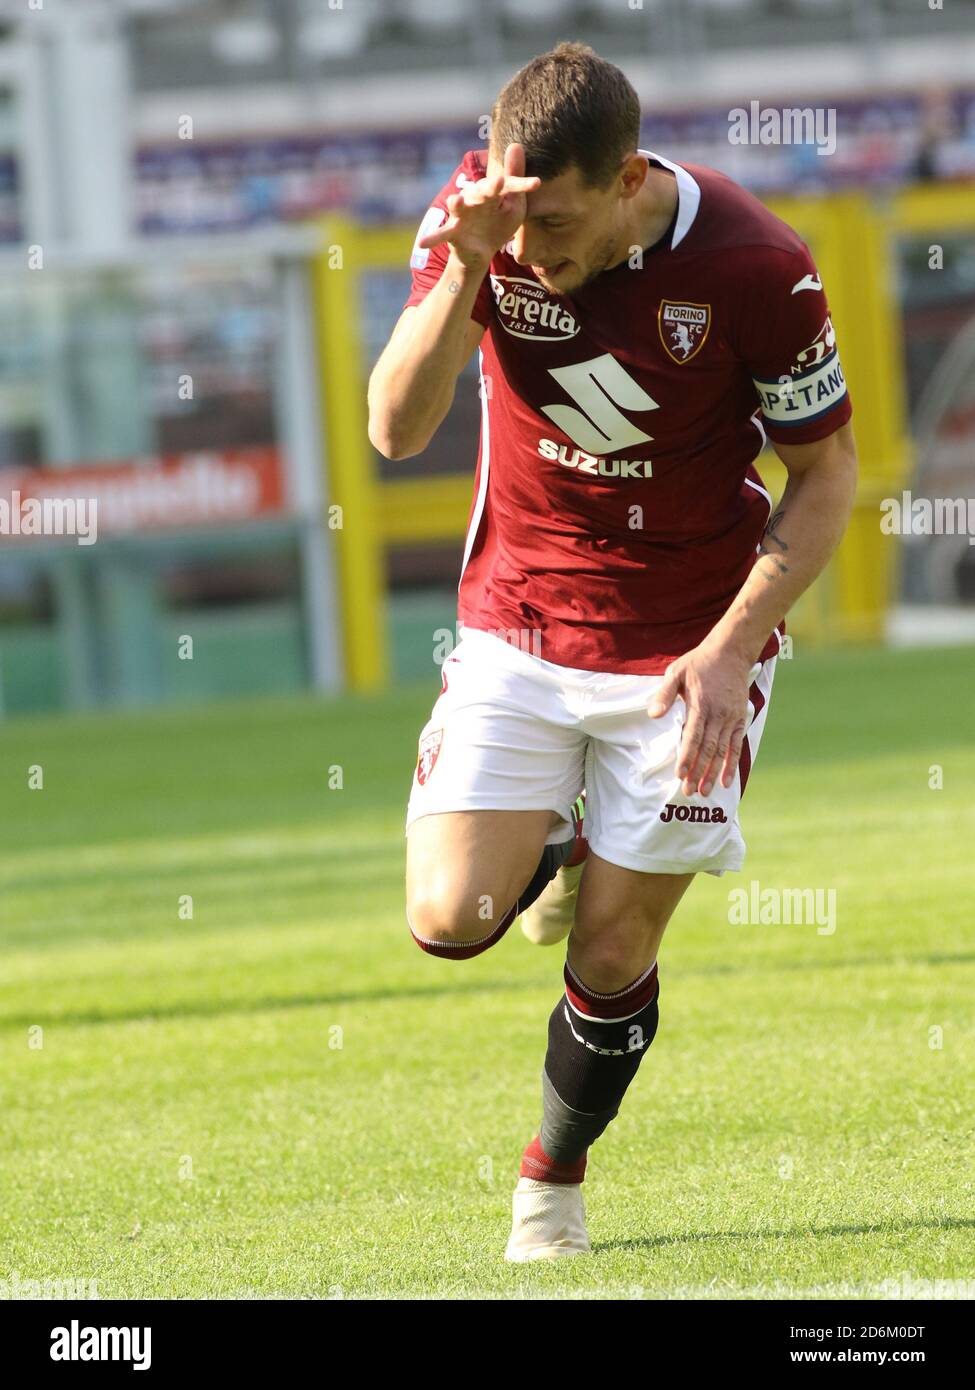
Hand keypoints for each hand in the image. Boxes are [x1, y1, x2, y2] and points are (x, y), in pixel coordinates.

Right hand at [418, 142, 540, 271]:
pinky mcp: (453, 232)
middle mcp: (476, 199)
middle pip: (482, 191)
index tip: (536, 184)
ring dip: (458, 203)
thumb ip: (516, 180)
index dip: (520, 184)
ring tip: (456, 201)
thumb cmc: (498, 224)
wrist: (481, 253)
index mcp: (493, 193)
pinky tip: (421, 243)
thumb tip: (516, 144)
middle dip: (489, 188)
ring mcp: (463, 214)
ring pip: (459, 206)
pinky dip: (432, 238)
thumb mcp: (513, 206)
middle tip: (497, 183)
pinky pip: (442, 233)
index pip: (508, 185)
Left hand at [647, 638, 755, 797]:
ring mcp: (731, 718)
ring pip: (722, 751)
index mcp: (701, 704)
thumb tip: (653, 714)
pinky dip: (732, 764)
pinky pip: (736, 745)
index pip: (692, 736)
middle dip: (699, 772)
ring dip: (713, 773)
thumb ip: (664, 694)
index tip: (680, 775)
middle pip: (708, 749)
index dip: (687, 757)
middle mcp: (718, 714)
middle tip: (689, 792)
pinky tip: (727, 782)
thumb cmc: (699, 663)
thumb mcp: (676, 672)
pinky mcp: (740, 719)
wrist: (731, 652)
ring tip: (705, 792)